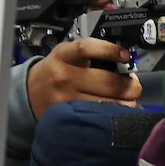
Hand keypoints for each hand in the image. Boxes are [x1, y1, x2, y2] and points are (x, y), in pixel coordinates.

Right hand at [26, 38, 141, 119]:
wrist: (30, 92)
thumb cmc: (54, 71)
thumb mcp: (66, 54)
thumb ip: (90, 54)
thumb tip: (124, 61)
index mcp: (64, 56)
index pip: (88, 48)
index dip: (111, 51)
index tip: (126, 56)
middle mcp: (65, 77)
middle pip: (108, 81)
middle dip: (130, 85)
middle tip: (134, 85)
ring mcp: (67, 99)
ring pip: (109, 103)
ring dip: (126, 101)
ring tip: (127, 98)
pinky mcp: (69, 116)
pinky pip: (100, 116)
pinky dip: (114, 113)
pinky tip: (117, 109)